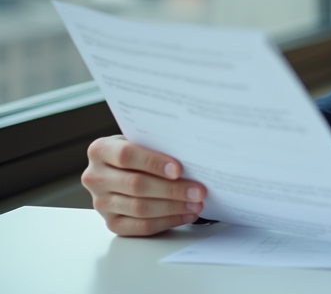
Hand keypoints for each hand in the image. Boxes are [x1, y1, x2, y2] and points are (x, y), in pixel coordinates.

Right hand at [81, 135, 207, 235]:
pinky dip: (167, 221)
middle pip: (136, 185)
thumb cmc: (138, 151)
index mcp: (100, 151)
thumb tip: (191, 157)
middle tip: (198, 191)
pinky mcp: (111, 223)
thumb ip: (157, 146)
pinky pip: (141, 226)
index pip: (126, 156)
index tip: (178, 170)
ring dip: (173, 207)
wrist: (120, 168)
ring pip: (140, 208)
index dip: (153, 163)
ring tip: (196, 204)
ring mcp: (101, 203)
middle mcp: (95, 178)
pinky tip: (185, 215)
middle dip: (172, 189)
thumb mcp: (142, 140)